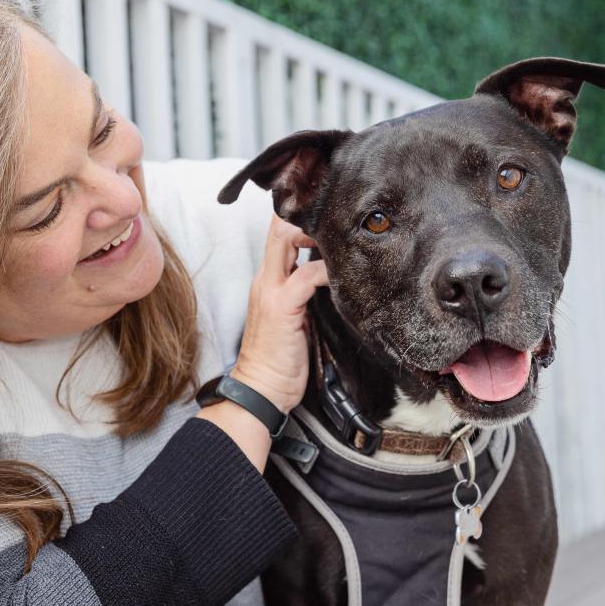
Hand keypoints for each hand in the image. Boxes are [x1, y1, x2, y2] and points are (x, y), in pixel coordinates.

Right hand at [231, 215, 328, 412]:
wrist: (261, 390)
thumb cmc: (280, 360)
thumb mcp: (293, 319)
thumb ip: (305, 294)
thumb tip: (334, 279)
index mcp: (268, 281)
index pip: (278, 235)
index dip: (299, 218)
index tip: (328, 215)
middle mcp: (266, 280)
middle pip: (279, 228)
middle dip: (305, 214)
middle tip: (337, 215)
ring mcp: (272, 291)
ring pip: (286, 240)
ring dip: (318, 233)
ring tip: (343, 235)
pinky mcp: (282, 307)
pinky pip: (306, 275)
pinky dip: (326, 269)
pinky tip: (340, 273)